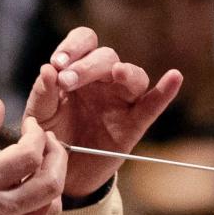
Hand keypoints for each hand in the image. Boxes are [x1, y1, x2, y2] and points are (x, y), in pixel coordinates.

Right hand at [0, 99, 65, 214]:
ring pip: (52, 207)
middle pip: (52, 182)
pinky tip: (21, 194)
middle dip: (58, 155)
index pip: (29, 155)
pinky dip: (35, 204)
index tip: (31, 126)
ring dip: (53, 183)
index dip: (37, 135)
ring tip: (41, 169)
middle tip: (48, 142)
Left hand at [24, 27, 182, 197]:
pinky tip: (174, 77)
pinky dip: (165, 92)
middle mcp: (102, 81)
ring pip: (132, 76)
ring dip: (124, 72)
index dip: (73, 46)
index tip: (58, 63)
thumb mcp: (39, 115)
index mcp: (78, 70)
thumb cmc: (51, 136)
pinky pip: (153, 105)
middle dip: (87, 65)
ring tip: (116, 73)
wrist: (62, 172)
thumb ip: (43, 93)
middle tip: (67, 81)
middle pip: (106, 56)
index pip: (84, 42)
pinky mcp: (134, 124)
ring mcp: (121, 101)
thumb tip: (48, 69)